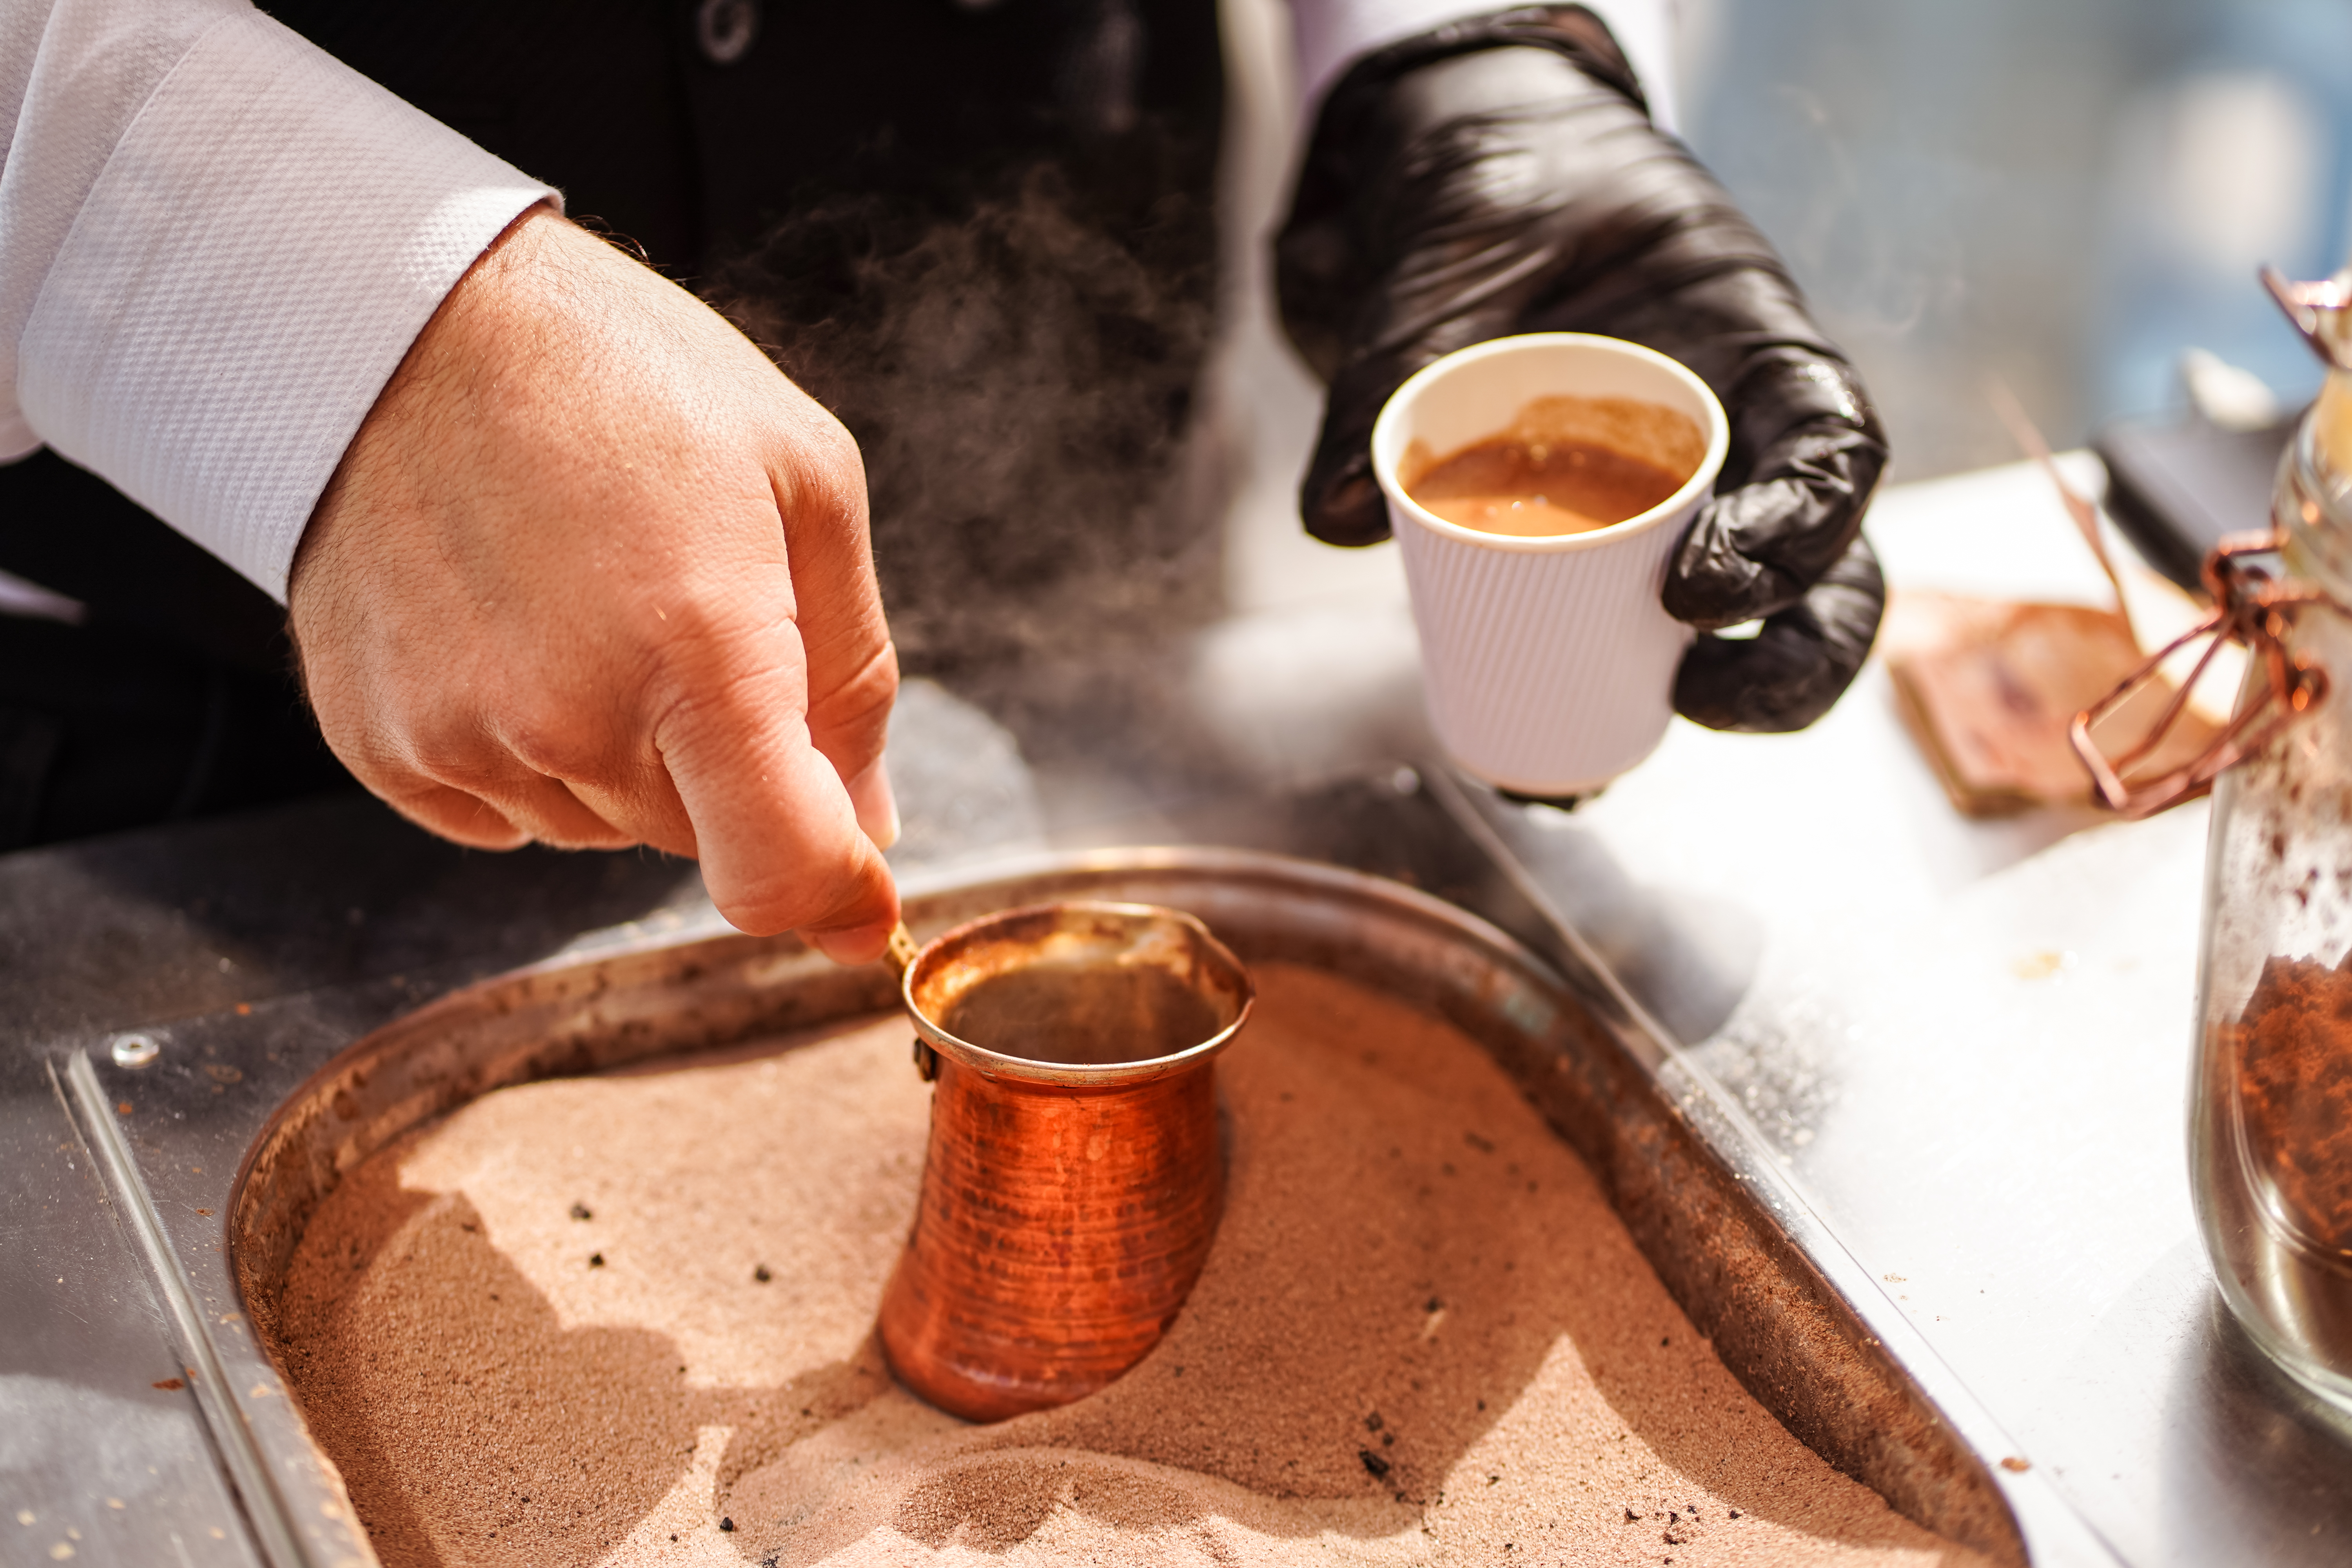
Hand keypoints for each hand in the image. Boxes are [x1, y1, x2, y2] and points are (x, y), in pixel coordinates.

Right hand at [289, 207, 900, 956]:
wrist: (402, 318)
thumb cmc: (627, 381)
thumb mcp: (806, 484)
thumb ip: (853, 681)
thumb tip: (872, 831)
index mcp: (698, 651)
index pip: (777, 873)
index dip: (835, 895)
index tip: (859, 885)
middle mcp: (567, 717)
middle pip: (699, 841)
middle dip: (725, 765)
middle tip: (684, 616)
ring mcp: (458, 737)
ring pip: (601, 827)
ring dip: (623, 754)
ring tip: (589, 604)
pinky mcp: (380, 743)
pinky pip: (500, 813)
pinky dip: (527, 751)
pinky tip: (515, 633)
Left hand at [1277, 6, 1887, 732]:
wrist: (1474, 201)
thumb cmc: (1504, 204)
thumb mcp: (1456, 251)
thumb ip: (1397, 362)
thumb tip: (1339, 512)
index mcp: (1757, 356)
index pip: (1833, 453)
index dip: (1797, 535)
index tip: (1698, 592)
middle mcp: (1748, 448)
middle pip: (1831, 573)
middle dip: (1791, 659)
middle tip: (1701, 704)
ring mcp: (1692, 507)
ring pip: (1752, 628)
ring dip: (1701, 710)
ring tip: (1597, 767)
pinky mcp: (1613, 554)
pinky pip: (1627, 639)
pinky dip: (1591, 706)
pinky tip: (1535, 767)